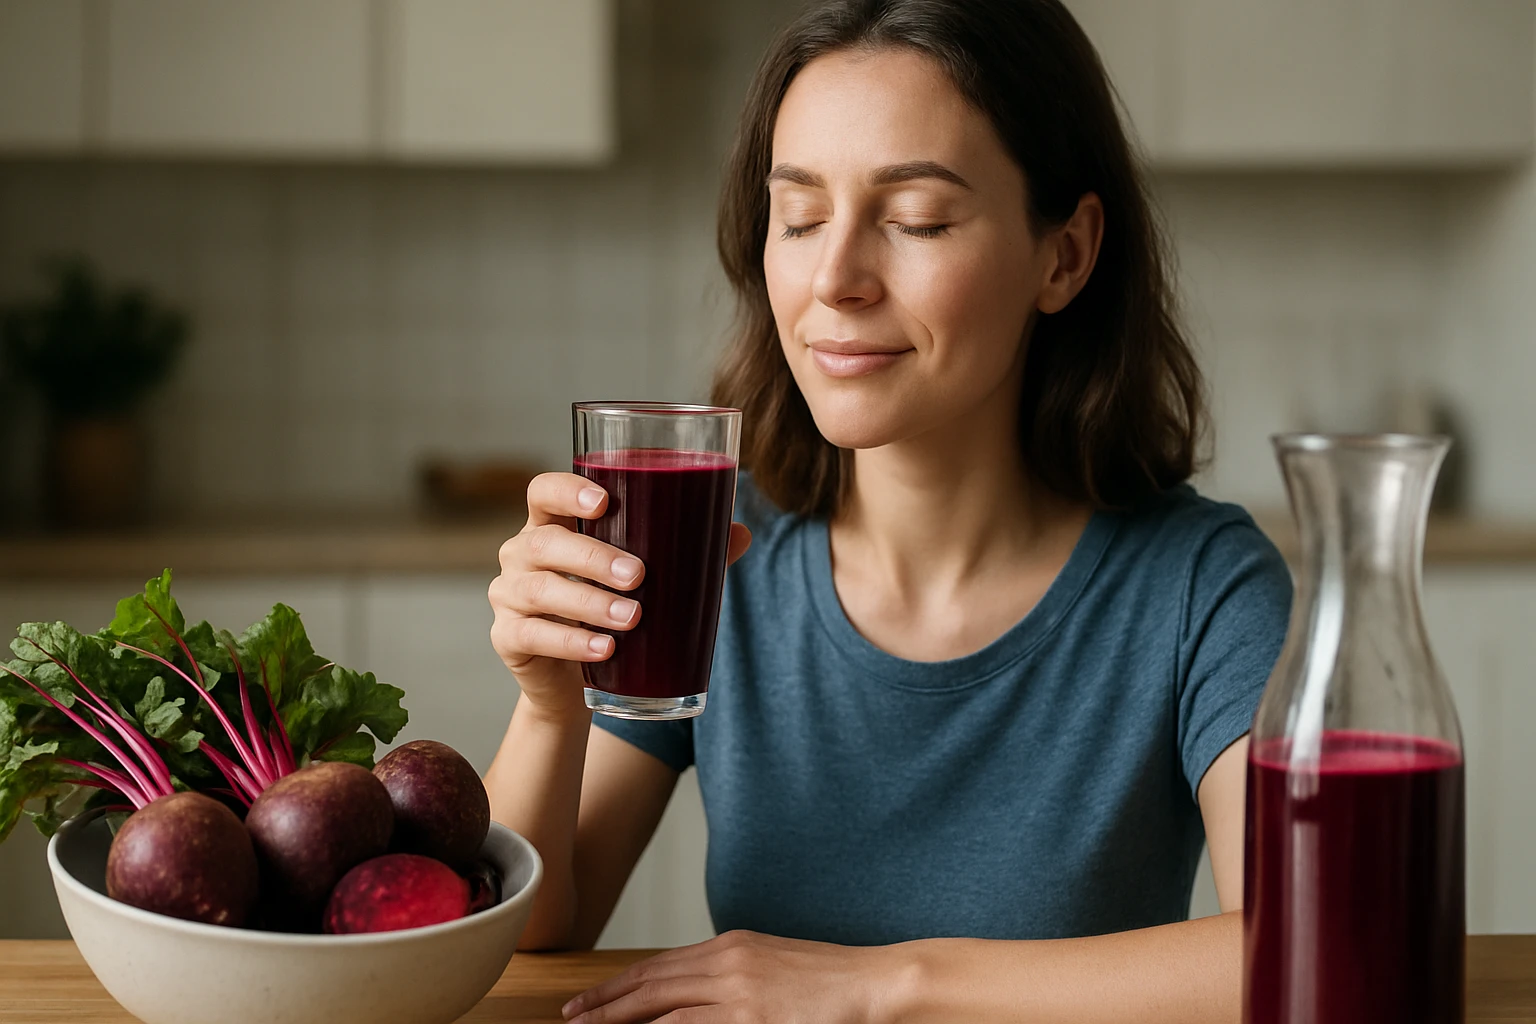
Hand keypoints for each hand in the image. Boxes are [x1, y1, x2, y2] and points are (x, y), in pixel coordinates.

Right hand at [489, 472, 750, 720]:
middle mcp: (522, 553)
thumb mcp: (644, 579)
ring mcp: (508, 595)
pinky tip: (604, 648)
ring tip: (632, 618)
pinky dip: (571, 642)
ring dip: (589, 604)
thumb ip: (685, 553)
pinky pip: (531, 634)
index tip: (603, 501)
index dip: (566, 489)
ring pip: (540, 589)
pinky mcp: (507, 637)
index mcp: (552, 524)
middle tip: (638, 576)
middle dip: (593, 557)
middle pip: (545, 542)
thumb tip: (740, 532)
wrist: (573, 681)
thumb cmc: (610, 610)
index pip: (542, 491)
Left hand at [561, 930, 902, 1023]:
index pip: (660, 966)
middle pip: (650, 984)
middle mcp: (728, 962)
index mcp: (732, 946)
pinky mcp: (752, 1018)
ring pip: (661, 1010)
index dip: (619, 986)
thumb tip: (700, 998)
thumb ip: (735, 976)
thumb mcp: (774, 966)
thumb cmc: (833, 982)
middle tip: (571, 1020)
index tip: (590, 1002)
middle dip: (604, 1005)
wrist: (876, 983)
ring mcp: (738, 991)